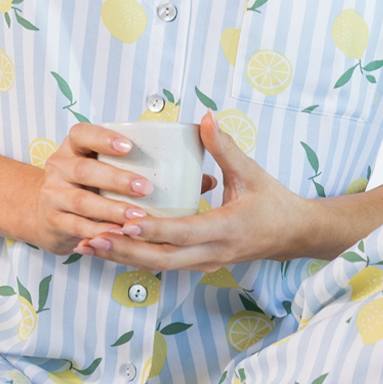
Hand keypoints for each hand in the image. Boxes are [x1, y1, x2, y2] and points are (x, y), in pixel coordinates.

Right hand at [27, 123, 217, 255]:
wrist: (47, 211)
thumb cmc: (90, 185)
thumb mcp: (109, 167)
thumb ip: (152, 168)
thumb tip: (205, 178)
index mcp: (75, 147)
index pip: (83, 133)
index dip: (104, 138)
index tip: (130, 146)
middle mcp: (60, 167)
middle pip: (84, 170)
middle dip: (115, 179)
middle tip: (145, 188)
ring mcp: (54, 195)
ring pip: (83, 202)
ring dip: (111, 210)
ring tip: (138, 217)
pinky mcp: (54, 222)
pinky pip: (77, 228)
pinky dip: (98, 234)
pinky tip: (117, 238)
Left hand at [73, 112, 314, 269]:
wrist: (294, 235)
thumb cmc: (274, 203)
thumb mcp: (252, 173)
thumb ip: (225, 147)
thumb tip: (206, 117)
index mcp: (225, 230)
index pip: (184, 233)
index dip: (154, 229)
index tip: (126, 221)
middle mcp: (212, 252)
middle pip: (162, 259)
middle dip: (125, 250)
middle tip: (92, 238)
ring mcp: (205, 262)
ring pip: (158, 265)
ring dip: (123, 257)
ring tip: (89, 245)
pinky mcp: (199, 263)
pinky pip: (164, 263)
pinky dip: (136, 257)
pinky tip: (111, 248)